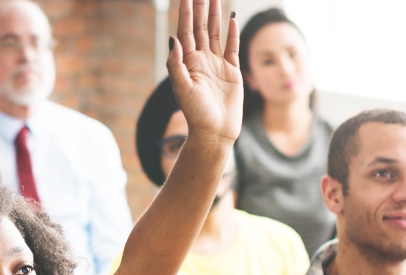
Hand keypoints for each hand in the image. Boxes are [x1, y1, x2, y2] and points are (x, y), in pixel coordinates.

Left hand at [167, 0, 242, 142]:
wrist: (214, 132)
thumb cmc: (195, 114)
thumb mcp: (181, 89)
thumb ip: (176, 64)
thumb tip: (173, 39)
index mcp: (187, 62)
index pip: (185, 31)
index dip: (185, 13)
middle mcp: (201, 60)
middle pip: (199, 28)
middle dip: (200, 8)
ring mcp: (217, 64)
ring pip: (215, 34)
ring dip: (214, 16)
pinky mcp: (232, 71)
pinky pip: (232, 47)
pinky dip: (232, 33)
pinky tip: (231, 19)